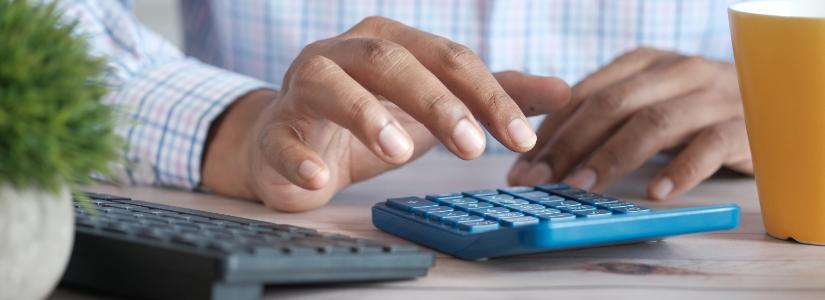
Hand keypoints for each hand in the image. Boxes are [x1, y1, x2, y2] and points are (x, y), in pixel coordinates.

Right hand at [202, 17, 569, 210]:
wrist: (296, 142)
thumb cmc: (372, 118)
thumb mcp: (437, 106)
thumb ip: (493, 96)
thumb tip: (563, 91)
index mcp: (392, 42)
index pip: (448, 58)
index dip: (488, 95)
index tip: (521, 138)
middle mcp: (346, 53)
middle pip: (392, 61)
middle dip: (436, 101)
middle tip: (473, 147)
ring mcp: (304, 87)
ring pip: (331, 85)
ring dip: (365, 115)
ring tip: (399, 151)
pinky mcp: (275, 129)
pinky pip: (281, 138)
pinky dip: (299, 158)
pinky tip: (320, 179)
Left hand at [508, 48, 752, 199]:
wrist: (771, 102)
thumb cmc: (693, 110)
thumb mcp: (646, 100)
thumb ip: (603, 115)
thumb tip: (541, 149)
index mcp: (643, 63)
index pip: (585, 94)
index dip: (550, 131)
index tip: (522, 166)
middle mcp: (675, 72)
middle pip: (612, 105)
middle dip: (568, 144)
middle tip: (539, 180)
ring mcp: (711, 96)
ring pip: (654, 122)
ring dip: (612, 157)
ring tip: (582, 187)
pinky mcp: (742, 126)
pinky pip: (709, 146)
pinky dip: (681, 170)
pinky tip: (655, 193)